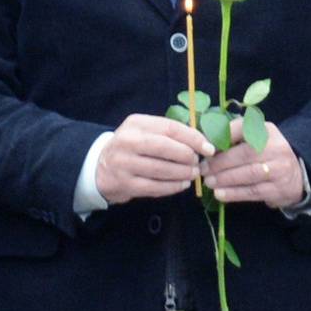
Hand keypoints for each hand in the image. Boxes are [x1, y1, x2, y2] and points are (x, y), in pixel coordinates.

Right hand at [94, 112, 212, 204]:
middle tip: (198, 163)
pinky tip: (182, 185)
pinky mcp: (125, 184)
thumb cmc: (133, 148)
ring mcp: (124, 163)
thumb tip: (203, 142)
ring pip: (160, 169)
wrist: (102, 168)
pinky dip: (172, 187)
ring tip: (193, 174)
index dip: (193, 138)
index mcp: (136, 123)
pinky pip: (154, 187)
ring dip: (182, 173)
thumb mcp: (146, 132)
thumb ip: (170, 134)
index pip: (170, 128)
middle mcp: (127, 141)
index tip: (209, 148)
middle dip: (187, 156)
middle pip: (165, 147)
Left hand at [205, 121, 307, 208]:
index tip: (206, 148)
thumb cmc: (267, 156)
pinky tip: (220, 194)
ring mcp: (279, 169)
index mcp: (267, 131)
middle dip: (220, 163)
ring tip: (209, 182)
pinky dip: (234, 193)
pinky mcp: (278, 188)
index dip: (223, 138)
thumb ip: (235, 139)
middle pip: (245, 154)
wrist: (296, 176)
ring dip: (225, 179)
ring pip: (249, 173)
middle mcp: (276, 147)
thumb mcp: (256, 140)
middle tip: (203, 170)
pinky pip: (253, 191)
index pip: (243, 129)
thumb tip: (207, 143)